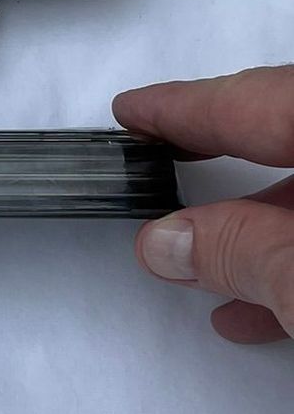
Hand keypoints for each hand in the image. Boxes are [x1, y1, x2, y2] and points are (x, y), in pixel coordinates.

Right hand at [114, 65, 293, 343]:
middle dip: (228, 152)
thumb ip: (243, 251)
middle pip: (291, 136)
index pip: (263, 101)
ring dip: (259, 227)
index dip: (189, 107)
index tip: (134, 111)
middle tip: (161, 154)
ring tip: (196, 267)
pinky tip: (260, 312)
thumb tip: (171, 240)